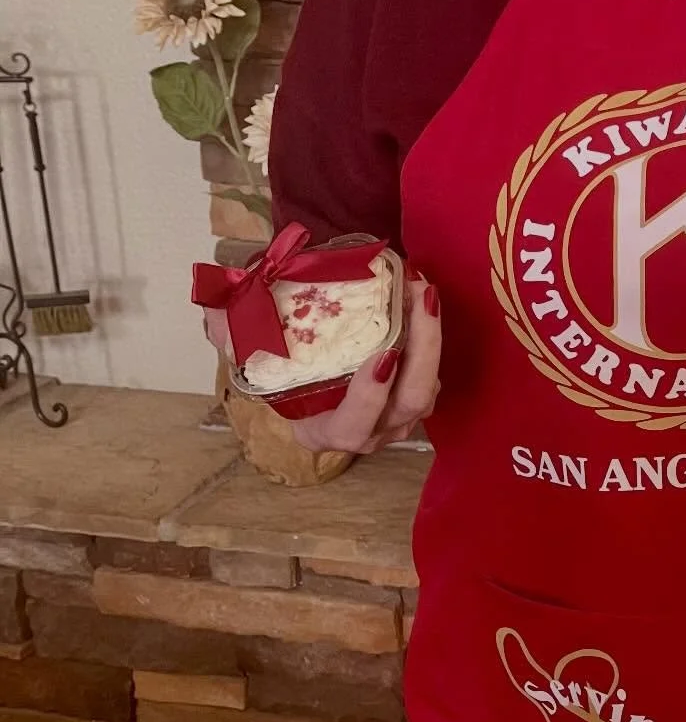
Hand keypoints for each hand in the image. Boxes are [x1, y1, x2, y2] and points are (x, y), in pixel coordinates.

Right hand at [208, 269, 441, 455]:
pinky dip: (433, 334)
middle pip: (410, 403)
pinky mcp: (417, 392)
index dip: (370, 396)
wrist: (308, 373)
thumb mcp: (250, 353)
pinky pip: (433, 370)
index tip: (381, 355)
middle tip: (417, 299)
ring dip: (432, 338)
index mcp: (325, 431)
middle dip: (421, 350)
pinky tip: (422, 295)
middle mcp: (370, 432)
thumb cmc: (282, 369)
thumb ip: (231, 332)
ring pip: (429, 387)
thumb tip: (216, 308)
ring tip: (422, 289)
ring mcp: (399, 416)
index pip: (354, 425)